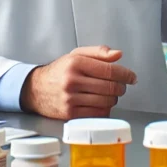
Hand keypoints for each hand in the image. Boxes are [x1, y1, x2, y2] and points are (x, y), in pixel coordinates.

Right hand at [19, 45, 136, 119]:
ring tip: (109, 94)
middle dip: (121, 87)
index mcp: (75, 63)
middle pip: (110, 87)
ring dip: (113, 98)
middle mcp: (72, 81)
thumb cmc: (59, 72)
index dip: (125, 74)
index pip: (109, 70)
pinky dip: (105, 109)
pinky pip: (98, 113)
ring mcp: (71, 99)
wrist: (35, 90)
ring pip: (106, 101)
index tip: (132, 77)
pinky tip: (101, 103)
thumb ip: (98, 53)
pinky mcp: (70, 114)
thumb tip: (118, 54)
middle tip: (121, 85)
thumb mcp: (76, 55)